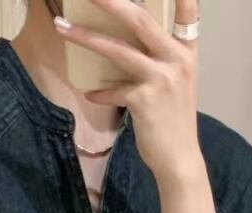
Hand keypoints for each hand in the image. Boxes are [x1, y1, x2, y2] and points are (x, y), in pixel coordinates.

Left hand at [53, 0, 202, 183]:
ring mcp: (161, 79)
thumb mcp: (177, 84)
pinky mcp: (144, 100)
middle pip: (140, 19)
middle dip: (111, 1)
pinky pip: (112, 90)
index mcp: (186, 52)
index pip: (188, 12)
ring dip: (86, 37)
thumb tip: (127, 45)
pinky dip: (99, 92)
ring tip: (62, 27)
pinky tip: (90, 94)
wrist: (179, 158)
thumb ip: (161, 61)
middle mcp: (177, 60)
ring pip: (118, 49)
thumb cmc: (173, 121)